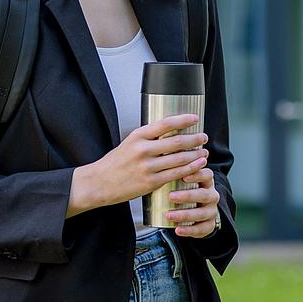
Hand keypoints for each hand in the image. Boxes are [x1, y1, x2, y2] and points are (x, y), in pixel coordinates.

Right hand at [68, 114, 208, 216]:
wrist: (98, 183)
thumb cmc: (116, 163)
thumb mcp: (130, 143)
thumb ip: (149, 137)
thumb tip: (173, 129)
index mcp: (138, 136)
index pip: (166, 124)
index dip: (184, 120)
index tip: (195, 118)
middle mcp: (143, 150)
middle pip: (177, 142)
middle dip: (195, 139)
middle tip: (204, 137)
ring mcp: (147, 167)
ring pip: (179, 159)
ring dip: (196, 155)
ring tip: (204, 152)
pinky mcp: (150, 182)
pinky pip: (176, 174)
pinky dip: (190, 169)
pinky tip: (198, 165)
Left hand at [165, 170, 220, 238]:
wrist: (197, 213)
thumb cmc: (183, 192)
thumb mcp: (182, 181)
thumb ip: (173, 170)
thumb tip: (156, 157)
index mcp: (206, 182)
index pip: (206, 175)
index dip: (197, 175)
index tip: (183, 176)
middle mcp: (211, 195)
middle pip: (204, 194)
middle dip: (188, 195)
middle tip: (170, 196)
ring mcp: (211, 211)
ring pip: (202, 212)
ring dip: (185, 214)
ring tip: (169, 215)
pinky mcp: (209, 225)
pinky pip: (201, 228)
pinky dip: (189, 230)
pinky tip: (177, 230)